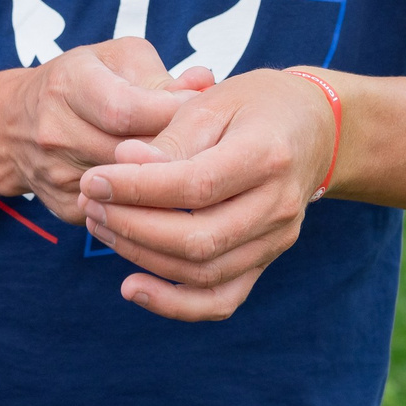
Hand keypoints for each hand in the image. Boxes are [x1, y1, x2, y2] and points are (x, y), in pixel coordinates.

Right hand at [0, 39, 201, 219]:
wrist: (14, 126)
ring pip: (132, 188)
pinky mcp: (68, 207)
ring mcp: (57, 175)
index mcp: (68, 84)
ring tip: (193, 163)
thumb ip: (162, 74)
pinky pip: (123, 210)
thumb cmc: (82, 83)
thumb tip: (204, 84)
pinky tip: (164, 187)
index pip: (126, 110)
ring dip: (169, 179)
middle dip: (178, 148)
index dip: (171, 111)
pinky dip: (150, 201)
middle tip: (210, 141)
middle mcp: (55, 132)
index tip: (201, 109)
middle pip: (132, 153)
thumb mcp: (116, 59)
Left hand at [75, 67, 337, 320]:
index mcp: (267, 155)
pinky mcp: (264, 261)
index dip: (138, 188)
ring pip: (203, 272)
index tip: (94, 179)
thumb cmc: (255, 106)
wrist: (314, 129)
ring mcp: (275, 240)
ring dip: (141, 256)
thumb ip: (171, 137)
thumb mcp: (213, 101)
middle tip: (91, 204)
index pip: (196, 185)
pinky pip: (221, 300)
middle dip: (132, 226)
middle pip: (198, 238)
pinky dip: (175, 304)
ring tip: (100, 226)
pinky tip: (132, 287)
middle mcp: (278, 206)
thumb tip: (122, 163)